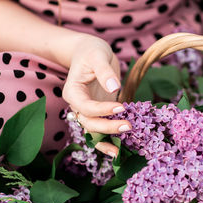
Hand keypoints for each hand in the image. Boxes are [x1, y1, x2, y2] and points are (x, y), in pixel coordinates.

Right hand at [62, 36, 130, 156]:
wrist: (91, 53)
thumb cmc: (92, 52)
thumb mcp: (98, 55)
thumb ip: (104, 71)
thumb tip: (113, 88)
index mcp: (73, 91)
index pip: (85, 106)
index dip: (102, 110)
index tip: (121, 107)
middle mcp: (78, 105)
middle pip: (88, 123)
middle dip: (107, 127)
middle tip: (128, 126)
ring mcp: (87, 111)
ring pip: (92, 132)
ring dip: (106, 140)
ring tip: (120, 150)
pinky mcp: (98, 114)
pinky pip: (99, 131)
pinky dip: (107, 141)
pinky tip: (118, 150)